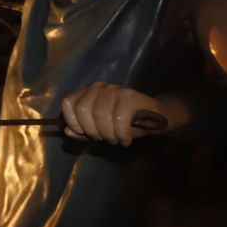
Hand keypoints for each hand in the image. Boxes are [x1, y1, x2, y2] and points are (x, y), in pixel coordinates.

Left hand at [61, 82, 183, 144]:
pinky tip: (126, 140)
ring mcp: (116, 90)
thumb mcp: (101, 130)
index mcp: (88, 93)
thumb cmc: (126, 124)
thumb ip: (82, 131)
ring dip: (109, 135)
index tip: (84, 134)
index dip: (73, 121)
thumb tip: (68, 131)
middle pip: (83, 110)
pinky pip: (120, 119)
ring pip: (100, 115)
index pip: (68, 103)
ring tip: (117, 139)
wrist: (158, 118)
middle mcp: (99, 87)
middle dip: (93, 131)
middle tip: (106, 138)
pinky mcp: (132, 96)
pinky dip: (122, 135)